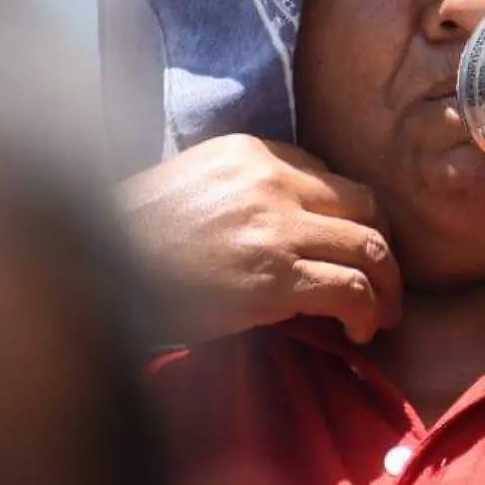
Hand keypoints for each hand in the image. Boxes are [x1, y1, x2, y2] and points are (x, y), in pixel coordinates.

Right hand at [117, 135, 401, 345]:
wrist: (97, 269)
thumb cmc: (136, 237)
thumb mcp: (191, 184)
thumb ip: (245, 190)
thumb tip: (291, 224)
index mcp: (250, 151)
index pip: (330, 178)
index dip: (351, 219)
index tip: (351, 250)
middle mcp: (271, 180)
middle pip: (365, 206)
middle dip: (385, 247)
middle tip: (386, 282)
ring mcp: (276, 227)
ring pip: (370, 248)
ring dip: (387, 286)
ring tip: (383, 314)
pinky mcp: (275, 277)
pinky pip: (351, 290)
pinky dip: (367, 313)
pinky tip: (359, 332)